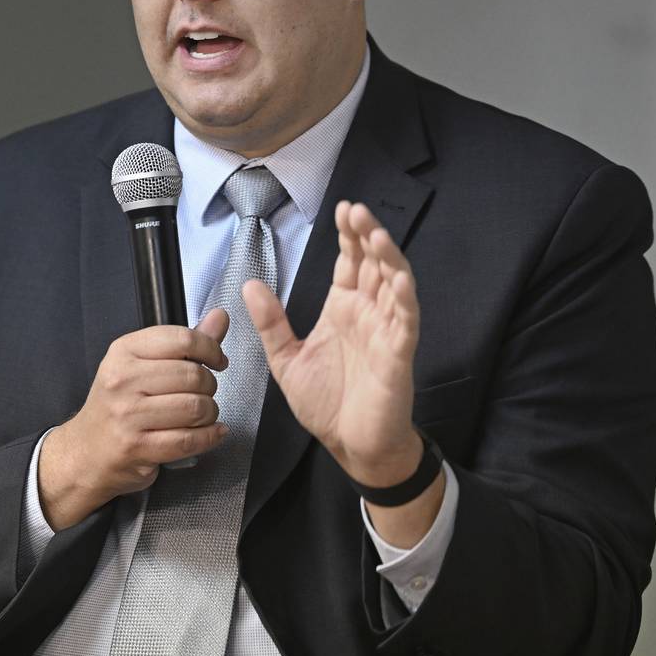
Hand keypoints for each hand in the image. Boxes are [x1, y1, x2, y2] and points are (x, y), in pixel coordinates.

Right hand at [39, 309, 228, 529]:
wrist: (87, 450)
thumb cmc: (118, 404)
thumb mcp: (143, 364)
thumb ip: (185, 342)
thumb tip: (219, 317)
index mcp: (124, 351)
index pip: (182, 339)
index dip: (211, 349)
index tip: (216, 361)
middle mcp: (122, 379)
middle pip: (194, 375)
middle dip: (209, 387)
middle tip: (202, 393)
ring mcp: (128, 414)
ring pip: (196, 408)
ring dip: (209, 414)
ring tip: (201, 415)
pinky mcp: (137, 446)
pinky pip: (190, 440)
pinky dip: (209, 437)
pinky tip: (210, 432)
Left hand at [243, 200, 420, 487]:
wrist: (351, 446)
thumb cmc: (327, 404)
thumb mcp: (286, 360)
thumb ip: (271, 323)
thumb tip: (250, 285)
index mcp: (342, 310)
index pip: (349, 263)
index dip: (348, 236)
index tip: (341, 209)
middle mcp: (367, 314)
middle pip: (372, 264)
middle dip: (367, 235)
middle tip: (355, 210)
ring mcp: (386, 331)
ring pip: (394, 284)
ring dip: (387, 257)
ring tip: (375, 232)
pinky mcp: (398, 354)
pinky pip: (406, 320)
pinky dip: (404, 297)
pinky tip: (398, 278)